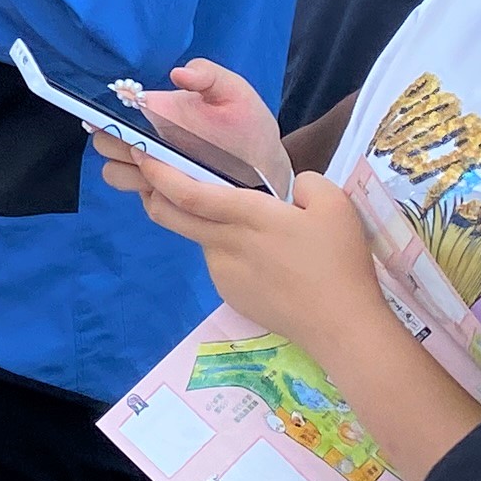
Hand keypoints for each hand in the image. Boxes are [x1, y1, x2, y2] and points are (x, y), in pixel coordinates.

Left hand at [87, 148, 380, 349]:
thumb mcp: (334, 204)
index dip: (158, 173)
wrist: (340, 326)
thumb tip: (289, 190)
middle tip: (151, 175)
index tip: (140, 154)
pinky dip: (226, 250)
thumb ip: (305, 183)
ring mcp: (223, 273)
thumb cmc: (339, 262)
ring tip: (244, 223)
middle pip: (168, 215)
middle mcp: (224, 243)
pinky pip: (218, 262)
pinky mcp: (230, 295)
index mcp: (247, 216)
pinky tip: (262, 259)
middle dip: (151, 191)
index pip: (187, 192)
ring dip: (201, 223)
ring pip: (199, 238)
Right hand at [114, 59, 295, 199]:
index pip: (108, 113)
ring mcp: (153, 172)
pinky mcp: (165, 198)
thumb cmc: (247, 124)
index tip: (121, 120)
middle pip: (104, 144)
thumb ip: (208, 74)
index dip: (103, 116)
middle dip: (116, 144)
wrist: (267, 166)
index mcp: (153, 113)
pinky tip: (181, 189)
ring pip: (114, 174)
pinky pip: (146, 202)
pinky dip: (156, 197)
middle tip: (146, 146)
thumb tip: (177, 74)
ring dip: (130, 172)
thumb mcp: (234, 92)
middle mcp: (145, 142)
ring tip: (164, 168)